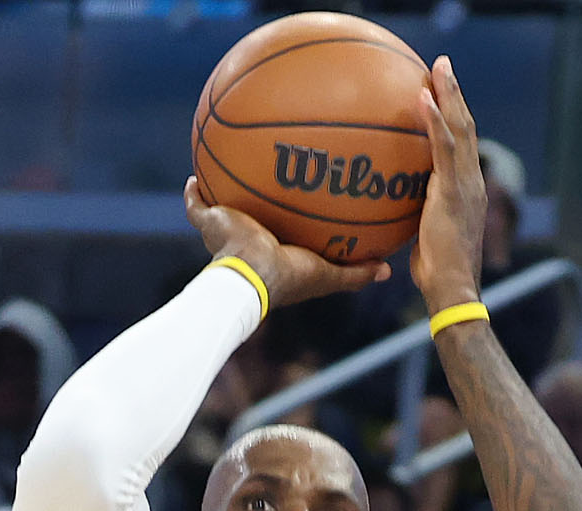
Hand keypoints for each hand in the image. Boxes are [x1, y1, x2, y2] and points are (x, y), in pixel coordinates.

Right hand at [178, 183, 391, 315]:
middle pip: (253, 214)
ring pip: (222, 207)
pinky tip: (195, 175)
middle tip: (271, 174)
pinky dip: (193, 192)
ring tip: (232, 163)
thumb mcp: (328, 275)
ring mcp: (225, 232)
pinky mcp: (209, 222)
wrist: (250, 276)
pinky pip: (196, 205)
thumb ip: (356, 273)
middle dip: (257, 198)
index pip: (285, 230)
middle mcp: (249, 240)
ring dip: (224, 190)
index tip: (304, 200)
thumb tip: (387, 270)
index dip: (291, 219)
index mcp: (275, 251)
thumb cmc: (287, 276)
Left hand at [404, 57, 492, 309]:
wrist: (452, 290)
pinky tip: (422, 98)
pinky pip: (444, 148)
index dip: (453, 115)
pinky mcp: (455, 191)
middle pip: (465, 126)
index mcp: (465, 188)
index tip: (439, 91)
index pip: (460, 144)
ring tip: (438, 68)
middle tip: (443, 64)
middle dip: (455, 93)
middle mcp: (472, 180)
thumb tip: (389, 209)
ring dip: (449, 94)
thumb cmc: (434, 273)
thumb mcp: (422, 237)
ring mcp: (466, 184)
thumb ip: (413, 216)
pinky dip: (435, 120)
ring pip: (460, 128)